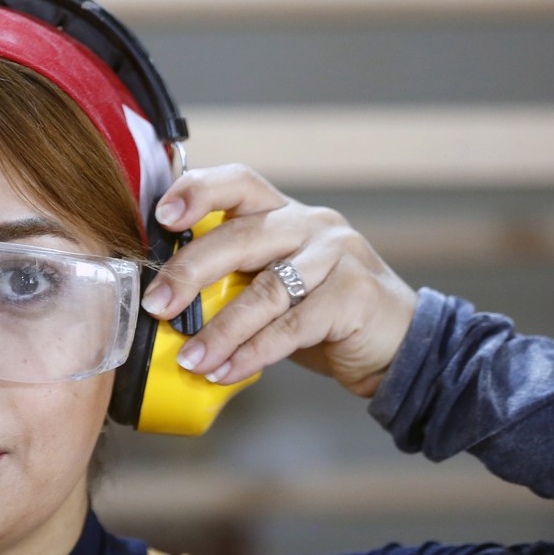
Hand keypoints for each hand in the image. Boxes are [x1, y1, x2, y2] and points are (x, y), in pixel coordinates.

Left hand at [143, 164, 418, 397]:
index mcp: (282, 212)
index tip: (162, 216)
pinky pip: (292, 327)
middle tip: (157, 305)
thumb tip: (161, 302)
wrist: (396, 342)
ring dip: (220, 330)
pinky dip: (252, 353)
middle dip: (191, 271)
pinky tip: (225, 371)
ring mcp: (337, 256)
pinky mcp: (355, 295)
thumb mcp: (273, 283)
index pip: (239, 183)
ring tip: (190, 359)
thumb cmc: (320, 312)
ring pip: (266, 290)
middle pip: (242, 236)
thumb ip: (230, 279)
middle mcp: (310, 224)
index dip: (199, 192)